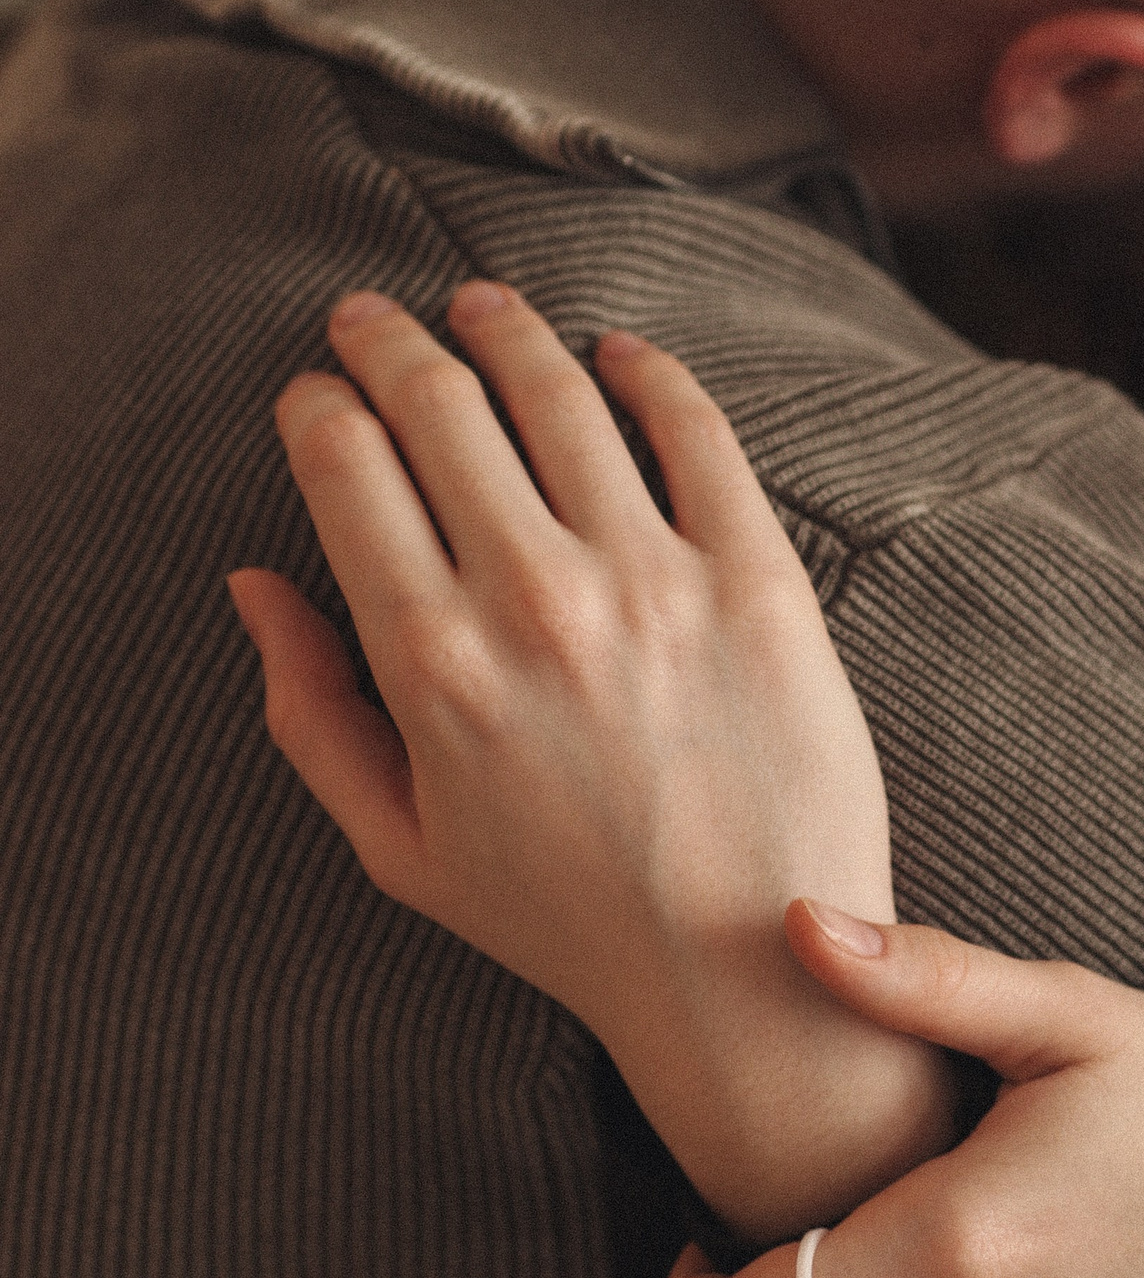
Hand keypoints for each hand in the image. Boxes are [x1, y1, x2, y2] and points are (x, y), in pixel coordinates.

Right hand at [228, 281, 952, 1238]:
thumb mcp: (397, 842)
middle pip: (437, 403)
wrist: (745, 970)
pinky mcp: (757, 577)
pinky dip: (649, 371)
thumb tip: (252, 582)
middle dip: (387, 342)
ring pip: (558, 391)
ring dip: (506, 328)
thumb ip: (309, 709)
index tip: (318, 393)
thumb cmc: (563, 917)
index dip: (320, 405)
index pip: (347, 464)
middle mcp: (533, 600)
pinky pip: (696, 430)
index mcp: (429, 662)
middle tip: (375, 318)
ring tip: (485, 307)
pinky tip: (621, 354)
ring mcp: (652, 581)